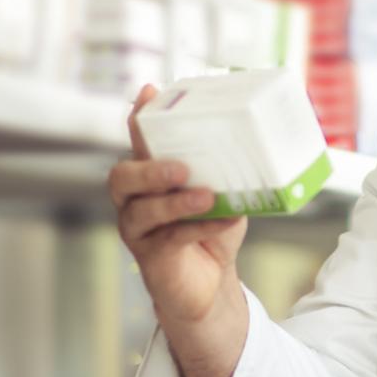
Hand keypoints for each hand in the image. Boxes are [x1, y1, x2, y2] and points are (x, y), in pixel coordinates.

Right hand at [110, 84, 248, 326]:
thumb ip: (222, 170)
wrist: (210, 284)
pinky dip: (200, 227)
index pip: (138, 141)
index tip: (149, 92)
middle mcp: (134, 199)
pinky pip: (170, 238)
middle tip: (181, 168)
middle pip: (122, 176)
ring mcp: (137, 228)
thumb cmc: (211, 231)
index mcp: (148, 175)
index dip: (139, 117)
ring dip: (175, 202)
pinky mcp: (150, 255)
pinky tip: (224, 220)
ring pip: (141, 209)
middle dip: (149, 169)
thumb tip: (254, 141)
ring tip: (205, 197)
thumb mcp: (220, 193)